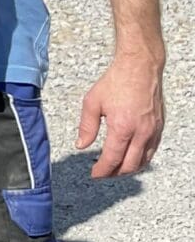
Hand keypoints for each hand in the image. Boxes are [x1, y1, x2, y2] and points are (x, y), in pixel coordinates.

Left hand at [77, 50, 165, 177]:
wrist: (140, 68)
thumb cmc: (115, 82)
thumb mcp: (92, 102)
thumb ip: (87, 126)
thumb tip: (81, 144)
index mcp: (122, 127)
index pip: (112, 159)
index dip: (102, 170)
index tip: (94, 174)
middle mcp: (141, 132)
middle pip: (130, 165)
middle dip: (115, 173)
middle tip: (103, 173)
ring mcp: (153, 131)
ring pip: (144, 161)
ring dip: (129, 168)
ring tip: (115, 168)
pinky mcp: (160, 127)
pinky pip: (152, 151)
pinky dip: (141, 159)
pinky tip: (131, 157)